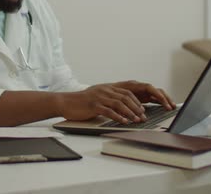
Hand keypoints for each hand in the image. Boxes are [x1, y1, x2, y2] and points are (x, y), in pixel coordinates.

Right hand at [58, 80, 175, 124]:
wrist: (66, 102)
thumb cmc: (82, 102)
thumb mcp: (98, 96)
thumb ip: (109, 99)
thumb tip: (122, 106)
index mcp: (108, 88)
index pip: (127, 92)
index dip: (137, 101)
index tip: (143, 110)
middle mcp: (105, 90)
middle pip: (126, 97)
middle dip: (137, 107)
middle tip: (143, 117)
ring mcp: (99, 97)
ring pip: (119, 103)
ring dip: (130, 112)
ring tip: (137, 120)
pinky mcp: (94, 105)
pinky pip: (109, 111)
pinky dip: (118, 117)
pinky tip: (123, 122)